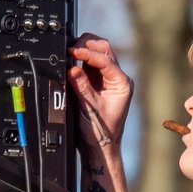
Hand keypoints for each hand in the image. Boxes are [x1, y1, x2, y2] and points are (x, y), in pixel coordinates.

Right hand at [68, 34, 133, 154]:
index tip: (73, 51)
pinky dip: (81, 59)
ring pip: (98, 53)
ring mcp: (108, 79)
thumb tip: (72, 68)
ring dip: (84, 50)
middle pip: (105, 50)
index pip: (106, 60)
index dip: (88, 53)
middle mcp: (118, 79)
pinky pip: (90, 64)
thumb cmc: (100, 131)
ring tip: (70, 53)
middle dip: (88, 45)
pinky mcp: (98, 82)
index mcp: (122, 84)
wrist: (100, 145)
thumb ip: (81, 87)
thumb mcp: (89, 109)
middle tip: (71, 48)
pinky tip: (72, 60)